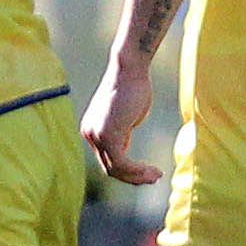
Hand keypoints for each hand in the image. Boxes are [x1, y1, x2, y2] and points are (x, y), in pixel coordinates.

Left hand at [82, 59, 163, 186]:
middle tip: (155, 177)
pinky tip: (152, 171)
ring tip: (157, 175)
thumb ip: (122, 133)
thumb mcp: (126, 116)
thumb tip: (124, 147)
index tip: (149, 171)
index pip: (108, 159)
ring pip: (115, 169)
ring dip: (137, 176)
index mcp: (92, 129)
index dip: (129, 170)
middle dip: (133, 177)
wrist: (130, 68)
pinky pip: (121, 163)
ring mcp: (96, 136)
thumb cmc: (134, 86)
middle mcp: (89, 134)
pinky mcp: (107, 136)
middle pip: (110, 167)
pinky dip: (137, 170)